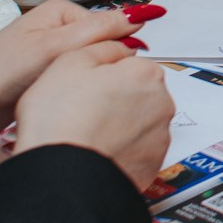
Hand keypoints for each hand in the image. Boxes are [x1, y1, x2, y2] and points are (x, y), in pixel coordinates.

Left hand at [0, 0, 144, 166]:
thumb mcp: (54, 47)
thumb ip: (99, 30)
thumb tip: (139, 16)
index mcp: (59, 13)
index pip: (112, 26)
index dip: (118, 51)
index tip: (116, 71)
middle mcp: (53, 33)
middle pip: (102, 50)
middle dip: (101, 71)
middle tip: (88, 88)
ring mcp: (46, 59)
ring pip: (88, 72)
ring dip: (85, 88)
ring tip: (73, 101)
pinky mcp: (39, 84)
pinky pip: (72, 88)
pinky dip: (72, 100)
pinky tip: (65, 110)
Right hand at [13, 42, 173, 190]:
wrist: (61, 175)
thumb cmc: (61, 120)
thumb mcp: (69, 61)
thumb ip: (103, 47)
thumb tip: (120, 47)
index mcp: (146, 74)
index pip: (131, 65)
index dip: (103, 76)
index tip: (87, 88)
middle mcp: (162, 104)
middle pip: (139, 94)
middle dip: (116, 100)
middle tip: (83, 112)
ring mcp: (159, 138)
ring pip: (139, 124)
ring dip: (120, 127)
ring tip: (88, 135)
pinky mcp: (151, 166)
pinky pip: (137, 152)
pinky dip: (121, 151)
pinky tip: (97, 153)